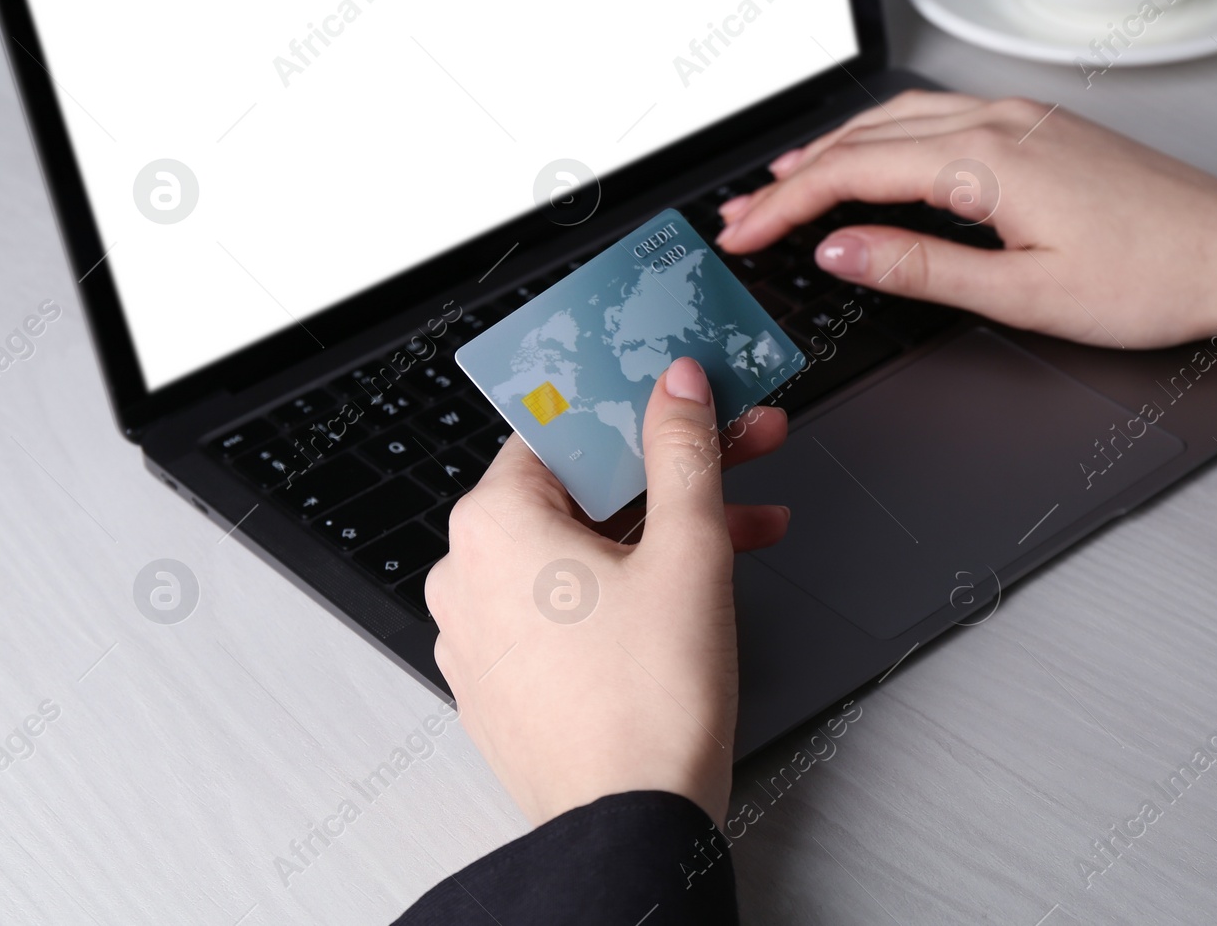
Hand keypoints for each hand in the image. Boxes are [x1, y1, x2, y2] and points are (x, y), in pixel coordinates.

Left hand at [425, 358, 789, 826]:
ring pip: (581, 548)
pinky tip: (695, 584)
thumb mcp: (688, 552)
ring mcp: (480, 632)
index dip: (640, 405)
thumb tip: (675, 387)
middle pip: (581, 489)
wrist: (632, 830)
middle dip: (674, 470)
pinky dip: (627, 584)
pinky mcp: (504, 678)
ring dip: (666, 529)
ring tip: (748, 527)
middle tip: (742, 450)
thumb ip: (684, 452)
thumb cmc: (647, 705)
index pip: (564, 427)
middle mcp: (468, 573)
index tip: (685, 399)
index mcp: (494, 524)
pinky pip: (565, 604)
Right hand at [715, 91, 1216, 351]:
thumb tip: (842, 249)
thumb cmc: (1153, 278)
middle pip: (866, 137)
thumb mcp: (1023, 293)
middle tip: (743, 215)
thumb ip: (921, 266)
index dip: (787, 206)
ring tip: (786, 183)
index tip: (743, 233)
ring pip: (898, 118)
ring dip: (834, 149)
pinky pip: (936, 116)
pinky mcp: (1039, 127)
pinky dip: (885, 137)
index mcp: (988, 160)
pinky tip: (874, 156)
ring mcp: (1021, 117)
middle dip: (794, 177)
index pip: (855, 173)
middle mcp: (1000, 122)